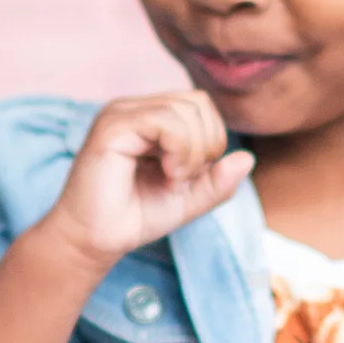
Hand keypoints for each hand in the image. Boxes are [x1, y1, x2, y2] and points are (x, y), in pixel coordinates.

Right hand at [46, 89, 252, 268]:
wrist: (96, 240)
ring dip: (193, 152)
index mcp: (150, 118)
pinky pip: (164, 121)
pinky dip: (180, 151)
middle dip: (206, 144)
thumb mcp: (190, 200)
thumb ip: (219, 181)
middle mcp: (135, 109)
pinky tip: (167, 175)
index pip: (200, 104)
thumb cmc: (135, 216)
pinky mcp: (112, 127)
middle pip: (198, 102)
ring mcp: (121, 114)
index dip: (212, 139)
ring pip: (185, 110)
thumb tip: (247, 158)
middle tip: (184, 178)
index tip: (192, 175)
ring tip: (173, 180)